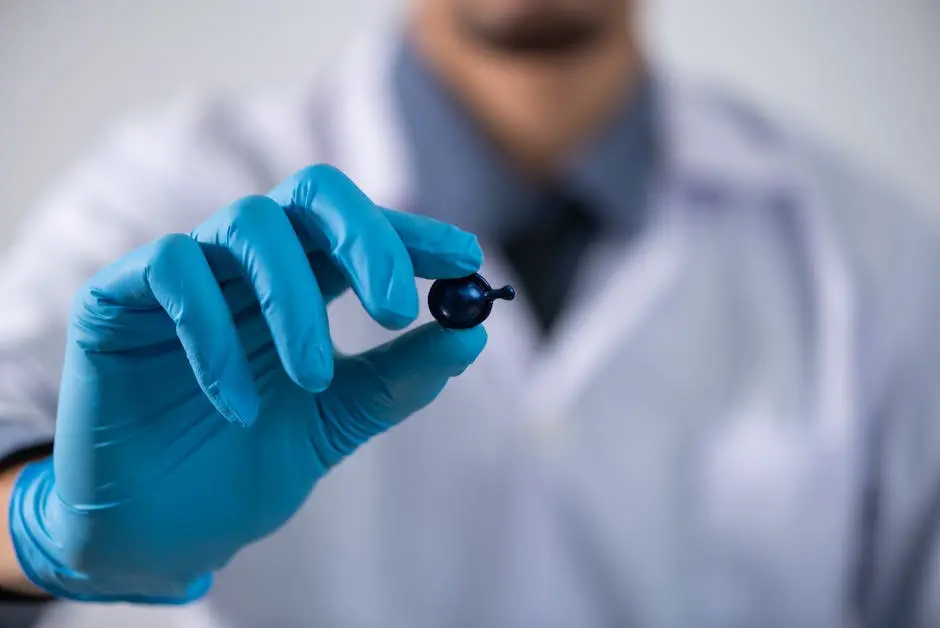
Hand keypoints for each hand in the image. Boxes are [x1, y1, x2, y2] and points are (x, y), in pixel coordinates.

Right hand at [8, 165, 485, 603]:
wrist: (161, 533)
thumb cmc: (245, 467)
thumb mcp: (338, 421)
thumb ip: (400, 379)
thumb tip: (470, 334)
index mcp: (299, 285)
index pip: (358, 232)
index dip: (412, 235)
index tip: (465, 258)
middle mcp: (245, 266)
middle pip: (310, 197)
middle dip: (365, 241)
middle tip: (396, 310)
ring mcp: (184, 274)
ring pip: (249, 224)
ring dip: (293, 301)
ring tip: (312, 381)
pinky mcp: (118, 296)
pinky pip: (174, 269)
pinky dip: (214, 333)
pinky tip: (239, 405)